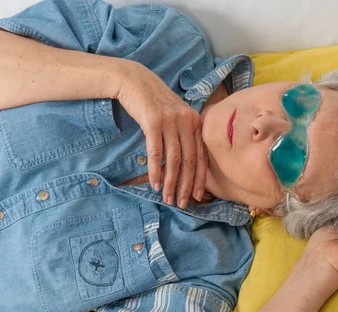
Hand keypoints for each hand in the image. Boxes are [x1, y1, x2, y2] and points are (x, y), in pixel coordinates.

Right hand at [117, 63, 205, 207]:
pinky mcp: (153, 122)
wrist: (136, 81)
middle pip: (189, 161)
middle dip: (186, 186)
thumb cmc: (156, 103)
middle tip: (182, 203)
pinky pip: (156, 152)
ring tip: (168, 199)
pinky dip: (155, 170)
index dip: (200, 179)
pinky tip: (154, 184)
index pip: (201, 156)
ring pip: (174, 160)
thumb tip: (187, 164)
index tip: (198, 196)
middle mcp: (186, 122)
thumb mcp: (176, 116)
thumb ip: (184, 135)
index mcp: (196, 122)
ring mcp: (170, 121)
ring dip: (171, 183)